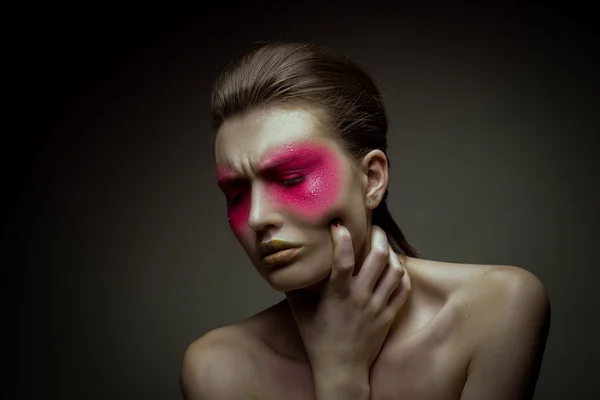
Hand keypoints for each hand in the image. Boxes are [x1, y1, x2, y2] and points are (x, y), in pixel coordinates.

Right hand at [287, 222, 411, 373]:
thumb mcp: (301, 313)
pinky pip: (403, 290)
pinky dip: (402, 275)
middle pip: (378, 257)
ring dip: (392, 254)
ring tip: (384, 246)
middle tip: (372, 228)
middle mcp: (361, 298)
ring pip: (395, 271)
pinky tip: (395, 268)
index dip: (343, 238)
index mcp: (338, 295)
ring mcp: (378, 307)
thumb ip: (295, 289)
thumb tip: (286, 267)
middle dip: (377, 236)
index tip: (339, 224)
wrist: (341, 370)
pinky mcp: (389, 316)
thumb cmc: (318, 341)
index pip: (344, 260)